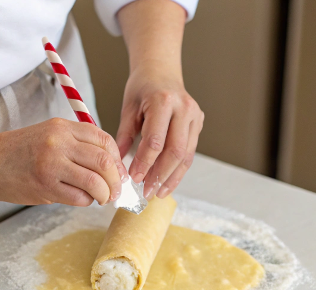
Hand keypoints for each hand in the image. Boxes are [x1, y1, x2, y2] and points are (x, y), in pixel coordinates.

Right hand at [0, 118, 126, 205]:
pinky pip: (79, 198)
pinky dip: (87, 202)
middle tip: (116, 191)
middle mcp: (58, 142)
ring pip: (96, 182)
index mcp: (62, 127)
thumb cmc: (20, 153)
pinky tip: (81, 199)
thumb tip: (112, 168)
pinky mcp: (44, 185)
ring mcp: (51, 163)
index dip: (118, 160)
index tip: (119, 172)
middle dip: (116, 181)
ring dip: (105, 195)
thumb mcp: (49, 137)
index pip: (104, 141)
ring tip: (102, 198)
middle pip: (105, 162)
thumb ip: (78, 146)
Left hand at [115, 61, 203, 198]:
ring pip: (186, 156)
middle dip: (160, 175)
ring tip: (157, 193)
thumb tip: (117, 165)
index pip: (155, 140)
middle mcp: (184, 109)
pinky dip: (177, 170)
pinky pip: (189, 153)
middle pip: (175, 151)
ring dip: (171, 177)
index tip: (134, 178)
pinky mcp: (198, 125)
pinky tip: (167, 182)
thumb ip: (123, 136)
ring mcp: (195, 117)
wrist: (161, 70)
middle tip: (146, 192)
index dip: (145, 163)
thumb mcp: (128, 108)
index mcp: (163, 101)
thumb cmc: (142, 87)